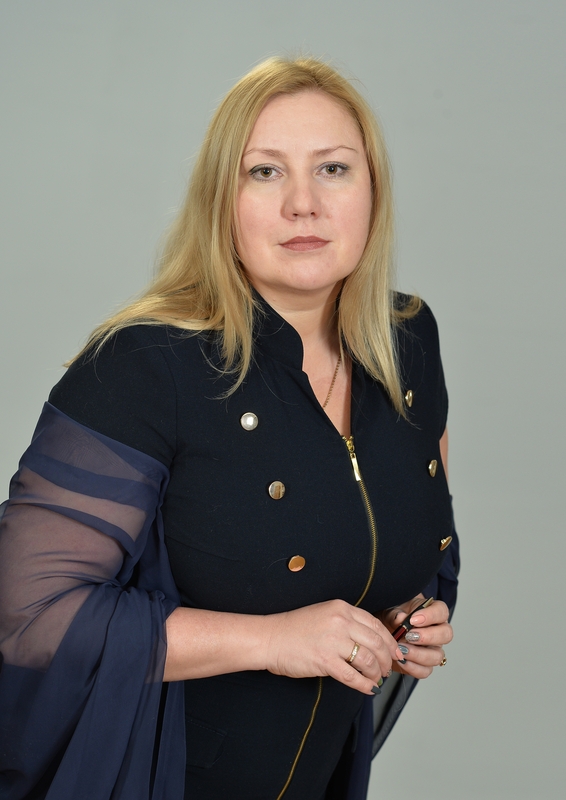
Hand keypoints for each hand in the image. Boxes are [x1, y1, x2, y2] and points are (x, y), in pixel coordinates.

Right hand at [264, 599, 404, 694]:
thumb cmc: (295, 629)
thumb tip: (371, 641)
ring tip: (377, 679)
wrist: (270, 638)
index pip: (375, 624)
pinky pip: (353, 676)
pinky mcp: (325, 661)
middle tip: (388, 669)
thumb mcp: (325, 614)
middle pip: (377, 642)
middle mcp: (340, 621)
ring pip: (369, 660)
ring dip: (377, 673)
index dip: (389, 640)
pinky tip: (368, 688)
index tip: (395, 651)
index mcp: (341, 608)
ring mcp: (333, 641)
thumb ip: (347, 623)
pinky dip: (365, 685)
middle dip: (387, 659)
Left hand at [380, 594, 452, 678]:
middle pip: (446, 635)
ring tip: (402, 649)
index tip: (413, 619)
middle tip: (409, 636)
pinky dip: (412, 667)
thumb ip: (395, 614)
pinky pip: (425, 671)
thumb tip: (400, 617)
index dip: (431, 616)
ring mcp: (433, 650)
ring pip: (437, 656)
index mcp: (432, 613)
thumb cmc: (392, 619)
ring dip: (419, 654)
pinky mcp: (424, 665)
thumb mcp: (390, 611)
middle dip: (427, 637)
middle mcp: (437, 632)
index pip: (442, 611)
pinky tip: (401, 660)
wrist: (383, 635)